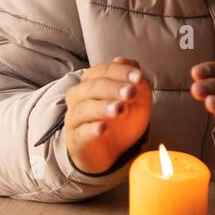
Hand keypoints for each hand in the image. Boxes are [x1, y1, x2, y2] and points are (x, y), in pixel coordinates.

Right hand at [64, 56, 150, 173]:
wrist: (114, 151)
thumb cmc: (123, 120)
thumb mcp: (138, 101)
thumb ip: (137, 83)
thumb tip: (129, 63)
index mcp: (93, 81)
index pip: (104, 70)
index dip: (121, 72)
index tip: (139, 77)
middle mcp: (79, 97)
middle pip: (92, 87)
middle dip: (113, 88)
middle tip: (131, 92)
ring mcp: (75, 119)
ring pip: (84, 109)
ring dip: (102, 107)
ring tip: (119, 108)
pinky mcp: (75, 140)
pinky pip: (81, 133)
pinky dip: (91, 130)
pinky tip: (103, 128)